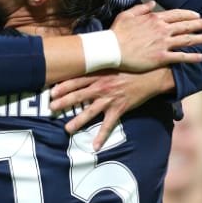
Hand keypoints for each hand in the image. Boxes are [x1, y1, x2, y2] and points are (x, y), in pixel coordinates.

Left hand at [50, 68, 171, 150]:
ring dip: (78, 121)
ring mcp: (110, 99)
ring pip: (90, 111)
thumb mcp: (112, 61)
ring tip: (67, 129)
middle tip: (51, 108)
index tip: (51, 91)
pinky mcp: (119, 109)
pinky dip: (101, 136)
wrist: (150, 75)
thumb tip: (86, 56)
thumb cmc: (129, 66)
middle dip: (63, 102)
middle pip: (78, 95)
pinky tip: (95, 146)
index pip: (76, 80)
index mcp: (98, 75)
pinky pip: (108, 125)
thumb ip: (98, 62)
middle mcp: (101, 87)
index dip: (63, 86)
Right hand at [111, 0, 201, 71]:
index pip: (177, 14)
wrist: (112, 48)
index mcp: (154, 19)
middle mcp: (162, 30)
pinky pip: (181, 57)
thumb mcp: (127, 14)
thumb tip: (152, 3)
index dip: (188, 14)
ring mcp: (163, 43)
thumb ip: (141, 8)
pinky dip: (192, 57)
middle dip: (200, 24)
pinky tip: (201, 57)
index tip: (197, 15)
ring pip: (187, 40)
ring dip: (201, 39)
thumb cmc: (117, 32)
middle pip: (186, 26)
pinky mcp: (161, 57)